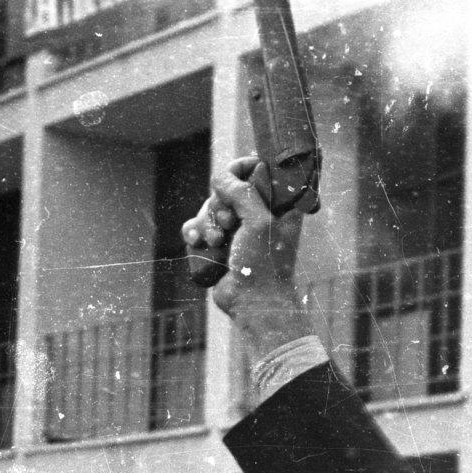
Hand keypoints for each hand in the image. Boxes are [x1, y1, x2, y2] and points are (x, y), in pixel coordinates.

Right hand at [181, 156, 303, 316]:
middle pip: (226, 189)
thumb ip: (241, 192)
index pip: (257, 169)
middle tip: (229, 225)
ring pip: (209, 208)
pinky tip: (198, 242)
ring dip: (207, 223)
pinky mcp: (219, 243)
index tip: (229, 178)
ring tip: (216, 241)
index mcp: (277, 204)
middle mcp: (257, 213)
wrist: (253, 303)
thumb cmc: (264, 264)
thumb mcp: (259, 222)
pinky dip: (195, 232)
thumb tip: (220, 176)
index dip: (240, 169)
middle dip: (220, 206)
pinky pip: (197, 226)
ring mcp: (237, 229)